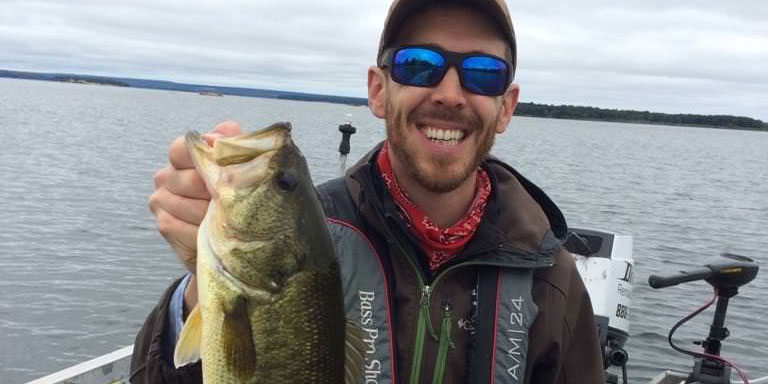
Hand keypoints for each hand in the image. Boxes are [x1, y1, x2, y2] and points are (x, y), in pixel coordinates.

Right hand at [148, 121, 240, 307]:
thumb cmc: (238, 196)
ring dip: (217, 217)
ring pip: (191, 207)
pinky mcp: (164, 224)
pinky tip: (218, 233)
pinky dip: (206, 233)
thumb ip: (234, 145)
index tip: (226, 171)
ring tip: (232, 220)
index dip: (205, 158)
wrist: (234, 236)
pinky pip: (186, 228)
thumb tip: (228, 131)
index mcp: (182, 156)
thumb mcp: (241, 167)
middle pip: (192, 180)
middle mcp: (166, 175)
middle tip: (238, 202)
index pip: (182, 148)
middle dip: (219, 194)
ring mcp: (161, 200)